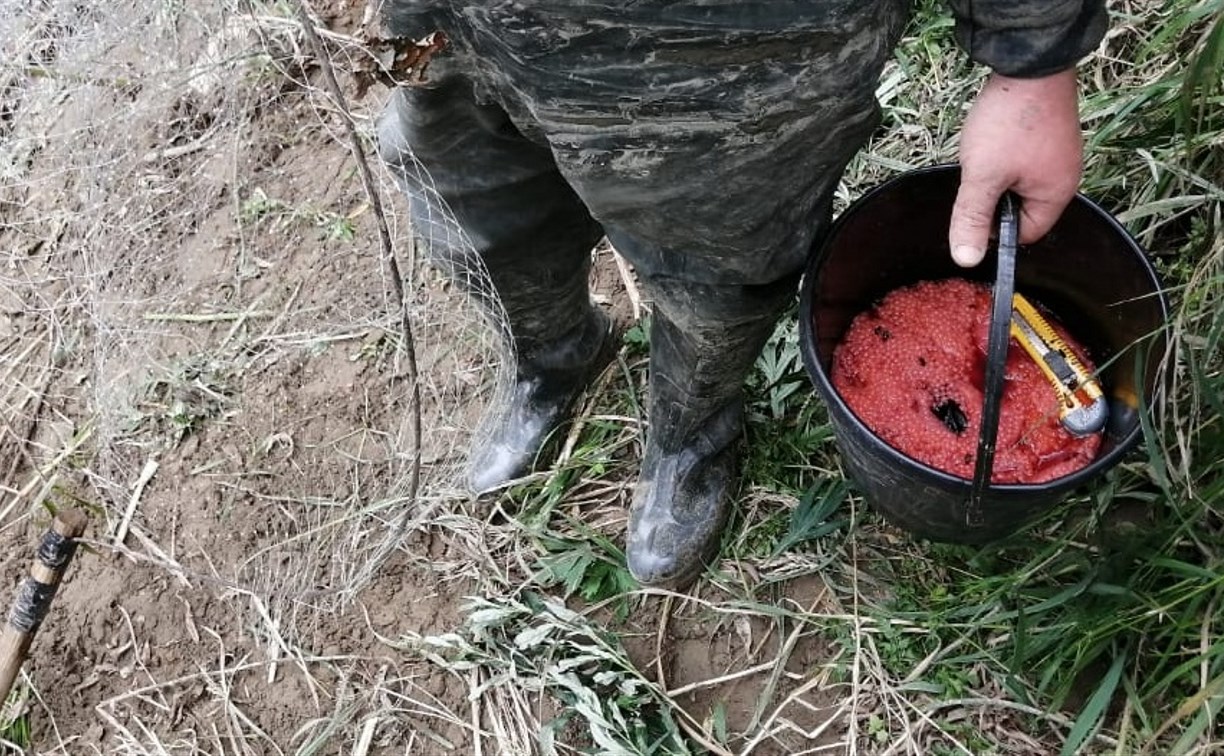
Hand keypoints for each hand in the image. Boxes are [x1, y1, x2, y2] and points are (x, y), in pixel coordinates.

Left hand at [949, 68, 1082, 266]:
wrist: (1031, 63)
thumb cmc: (1010, 123)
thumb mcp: (983, 176)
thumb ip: (973, 218)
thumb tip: (966, 260)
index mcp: (1057, 195)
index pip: (1025, 234)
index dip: (995, 231)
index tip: (974, 211)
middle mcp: (1065, 176)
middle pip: (1022, 209)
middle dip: (995, 199)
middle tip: (978, 177)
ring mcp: (1059, 153)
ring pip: (1019, 183)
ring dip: (997, 176)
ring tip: (986, 154)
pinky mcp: (1049, 134)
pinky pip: (1023, 160)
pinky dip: (1004, 156)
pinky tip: (993, 139)